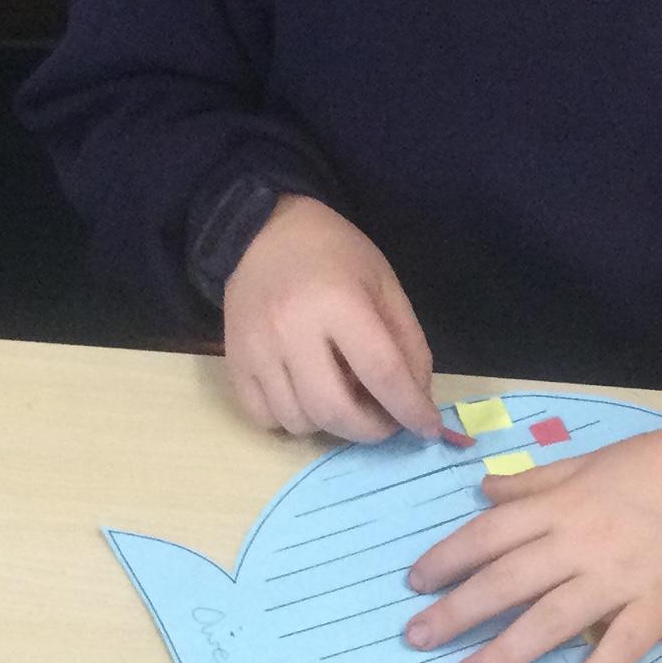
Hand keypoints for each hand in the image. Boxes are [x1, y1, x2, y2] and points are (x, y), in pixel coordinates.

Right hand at [217, 194, 437, 442]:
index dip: (410, 409)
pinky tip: (306, 396)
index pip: (381, 372)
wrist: (261, 232)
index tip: (428, 428)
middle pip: (335, 410)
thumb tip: (417, 398)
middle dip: (371, 430)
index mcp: (338, 302)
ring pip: (299, 422)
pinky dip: (292, 420)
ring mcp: (256, 350)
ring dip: (332, 424)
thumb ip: (407, 341)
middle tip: (386, 421)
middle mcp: (291, 330)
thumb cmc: (333, 254)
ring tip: (344, 397)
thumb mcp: (383, 283)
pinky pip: (265, 418)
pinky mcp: (233, 362)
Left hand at [401, 429, 661, 662]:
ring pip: (551, 619)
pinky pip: (621, 646)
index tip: (416, 583)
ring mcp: (619, 578)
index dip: (448, 558)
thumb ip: (536, 482)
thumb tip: (485, 491)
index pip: (490, 534)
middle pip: (507, 581)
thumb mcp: (590, 462)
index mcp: (561, 507)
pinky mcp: (658, 606)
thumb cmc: (659, 466)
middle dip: (457, 611)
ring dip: (505, 652)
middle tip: (418, 638)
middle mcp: (580, 544)